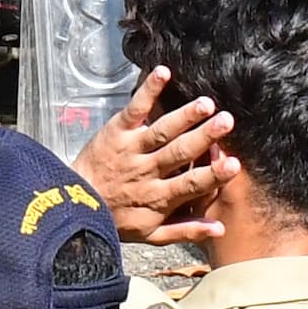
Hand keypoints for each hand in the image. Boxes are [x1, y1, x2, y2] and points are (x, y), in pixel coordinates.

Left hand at [74, 65, 236, 242]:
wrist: (73, 205)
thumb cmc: (116, 220)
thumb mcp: (151, 235)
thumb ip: (186, 230)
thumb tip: (219, 229)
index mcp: (158, 198)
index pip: (190, 185)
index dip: (213, 175)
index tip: (233, 164)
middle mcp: (146, 171)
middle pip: (179, 153)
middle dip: (203, 137)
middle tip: (226, 122)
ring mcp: (131, 149)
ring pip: (161, 131)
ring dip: (184, 116)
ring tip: (205, 103)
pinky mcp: (117, 131)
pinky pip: (135, 109)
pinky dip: (149, 90)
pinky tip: (163, 73)